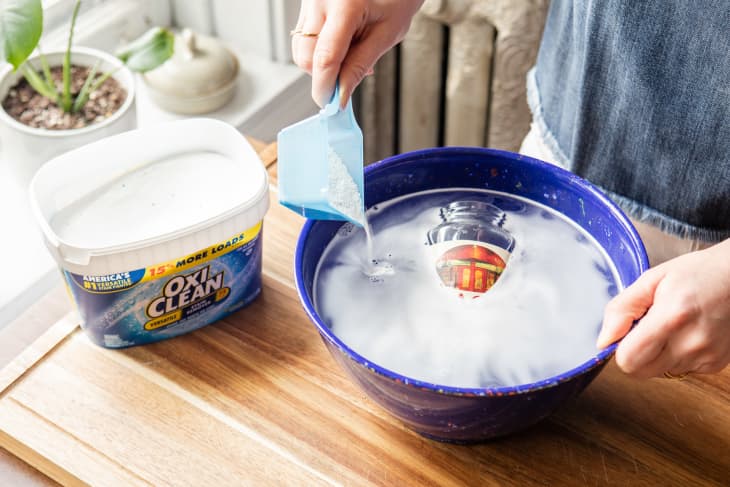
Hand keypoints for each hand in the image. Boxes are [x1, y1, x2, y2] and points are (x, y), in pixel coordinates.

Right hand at [292, 0, 423, 105]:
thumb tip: (341, 94)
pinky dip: (319, 50)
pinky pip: (304, 36)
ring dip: (320, 64)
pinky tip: (341, 45)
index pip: (325, 58)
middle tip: (346, 82)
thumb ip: (360, 65)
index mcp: (344, 5)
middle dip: (323, 77)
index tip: (332, 106)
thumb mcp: (387, 33)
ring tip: (350, 57)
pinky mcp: (307, 3)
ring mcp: (309, 0)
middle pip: (306, 56)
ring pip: (301, 48)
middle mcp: (319, 0)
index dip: (325, 87)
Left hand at [596, 239, 729, 378]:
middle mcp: (692, 343)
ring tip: (670, 326)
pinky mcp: (715, 364)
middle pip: (641, 372)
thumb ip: (622, 308)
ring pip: (659, 372)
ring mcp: (707, 357)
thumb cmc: (698, 273)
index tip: (625, 332)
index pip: (628, 360)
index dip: (619, 348)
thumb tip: (604, 340)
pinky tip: (686, 333)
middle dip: (635, 353)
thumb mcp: (652, 279)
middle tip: (646, 327)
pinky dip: (675, 355)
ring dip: (656, 354)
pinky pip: (679, 369)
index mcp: (672, 317)